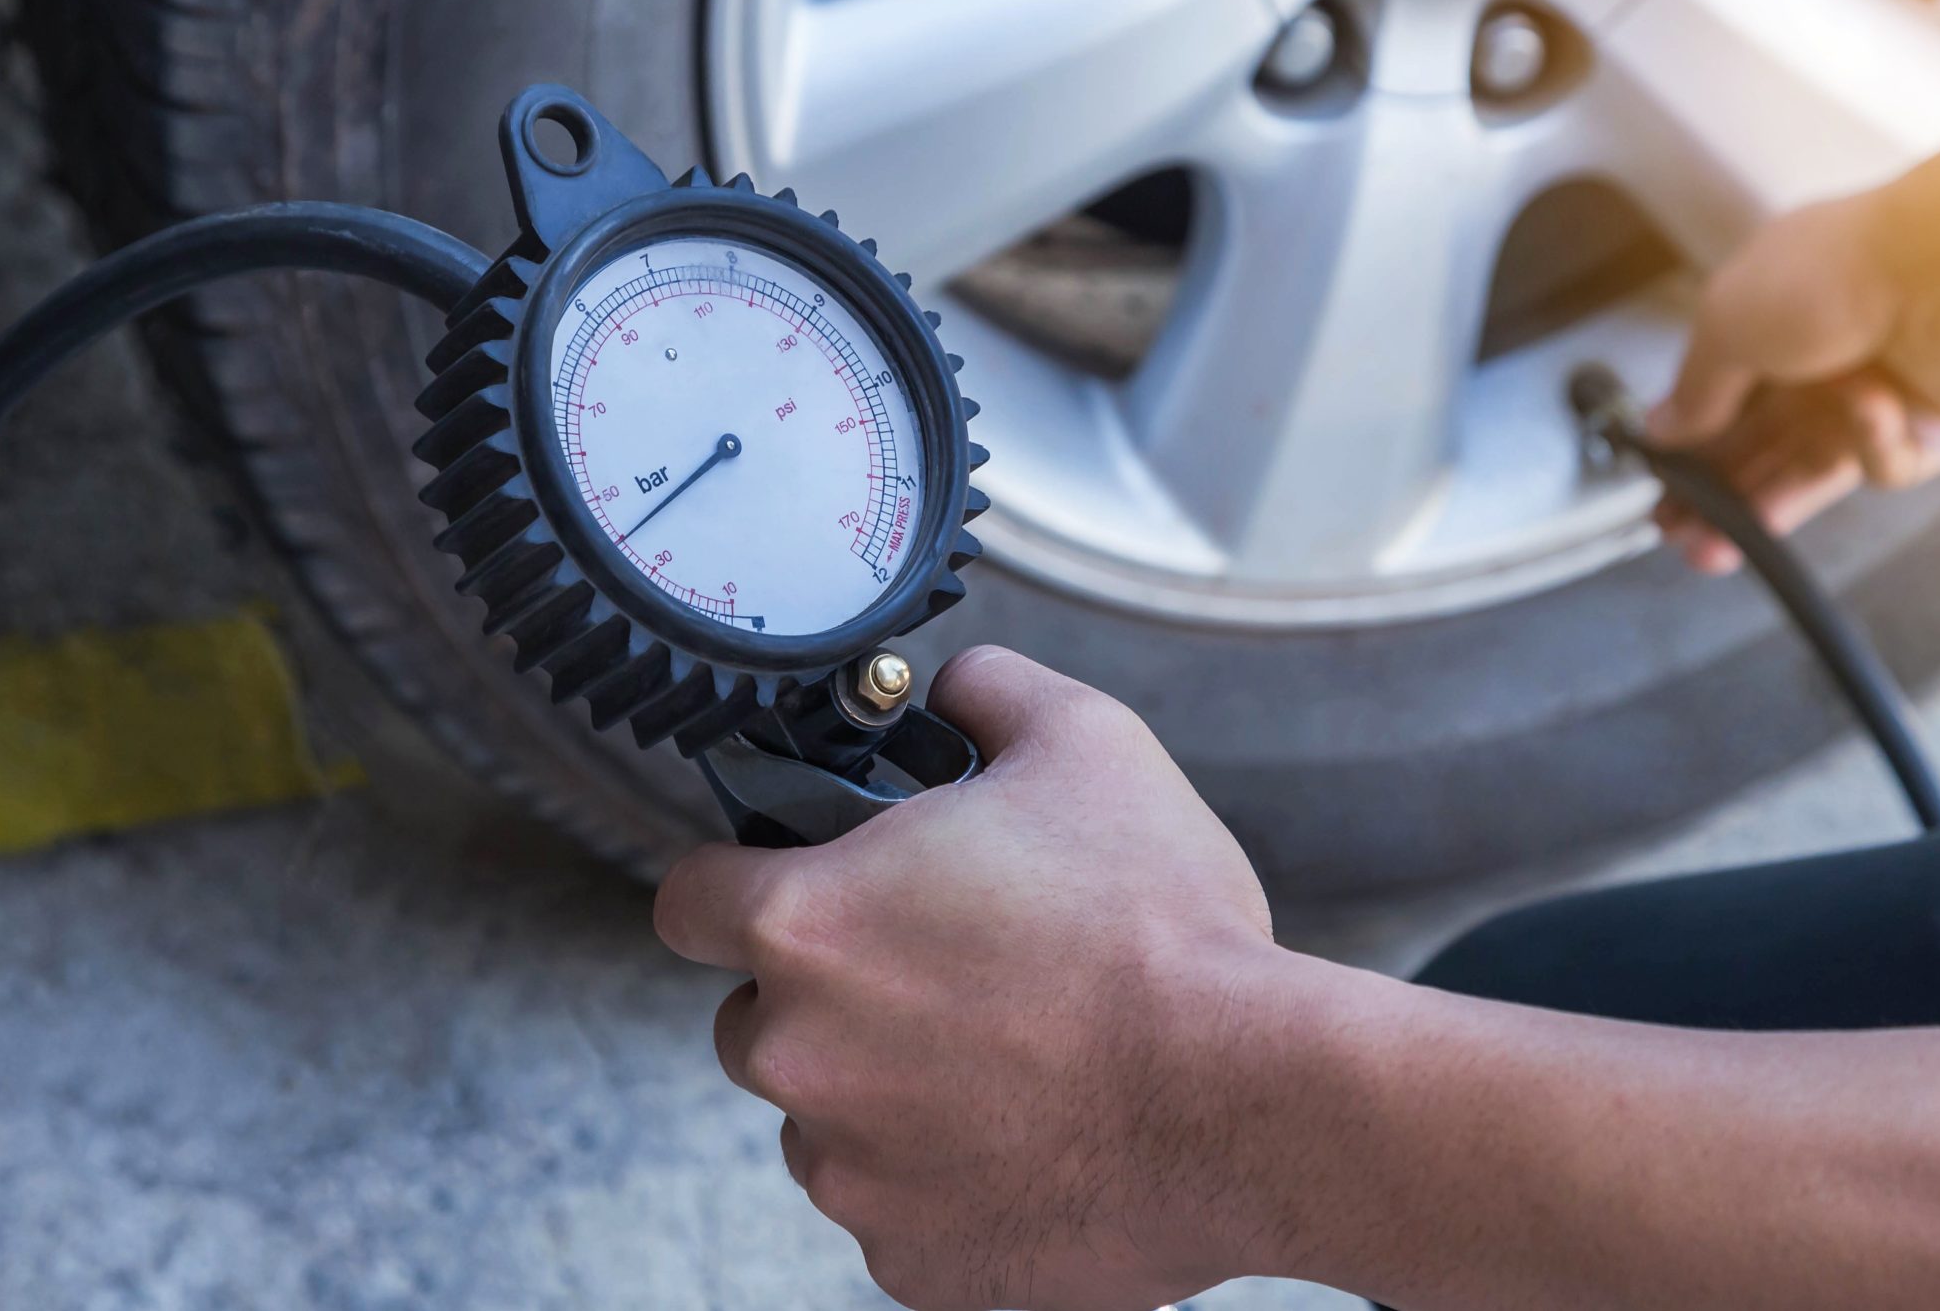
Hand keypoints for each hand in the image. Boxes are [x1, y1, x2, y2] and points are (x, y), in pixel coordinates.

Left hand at [653, 649, 1279, 1310]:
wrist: (1253, 1102)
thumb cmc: (1163, 925)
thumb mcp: (1085, 742)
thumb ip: (990, 691)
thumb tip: (958, 686)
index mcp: (808, 926)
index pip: (686, 899)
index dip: (736, 880)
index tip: (791, 883)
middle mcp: (798, 1057)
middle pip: (755, 1018)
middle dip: (827, 994)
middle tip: (944, 969)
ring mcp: (850, 1174)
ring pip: (826, 1120)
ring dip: (884, 1089)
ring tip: (1009, 1058)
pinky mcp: (910, 1263)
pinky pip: (898, 1209)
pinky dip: (947, 1178)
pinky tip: (1036, 1135)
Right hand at [1647, 194, 1939, 572]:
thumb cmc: (1833, 273)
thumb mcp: (1727, 325)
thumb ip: (1694, 390)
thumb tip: (1661, 428)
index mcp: (1769, 329)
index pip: (1722, 407)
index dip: (1691, 454)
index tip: (1662, 493)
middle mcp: (1820, 365)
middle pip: (1762, 449)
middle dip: (1720, 496)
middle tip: (1683, 536)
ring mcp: (1877, 399)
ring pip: (1814, 472)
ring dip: (1771, 504)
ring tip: (1723, 545)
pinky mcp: (1930, 430)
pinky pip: (1883, 465)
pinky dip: (1873, 442)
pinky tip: (1872, 408)